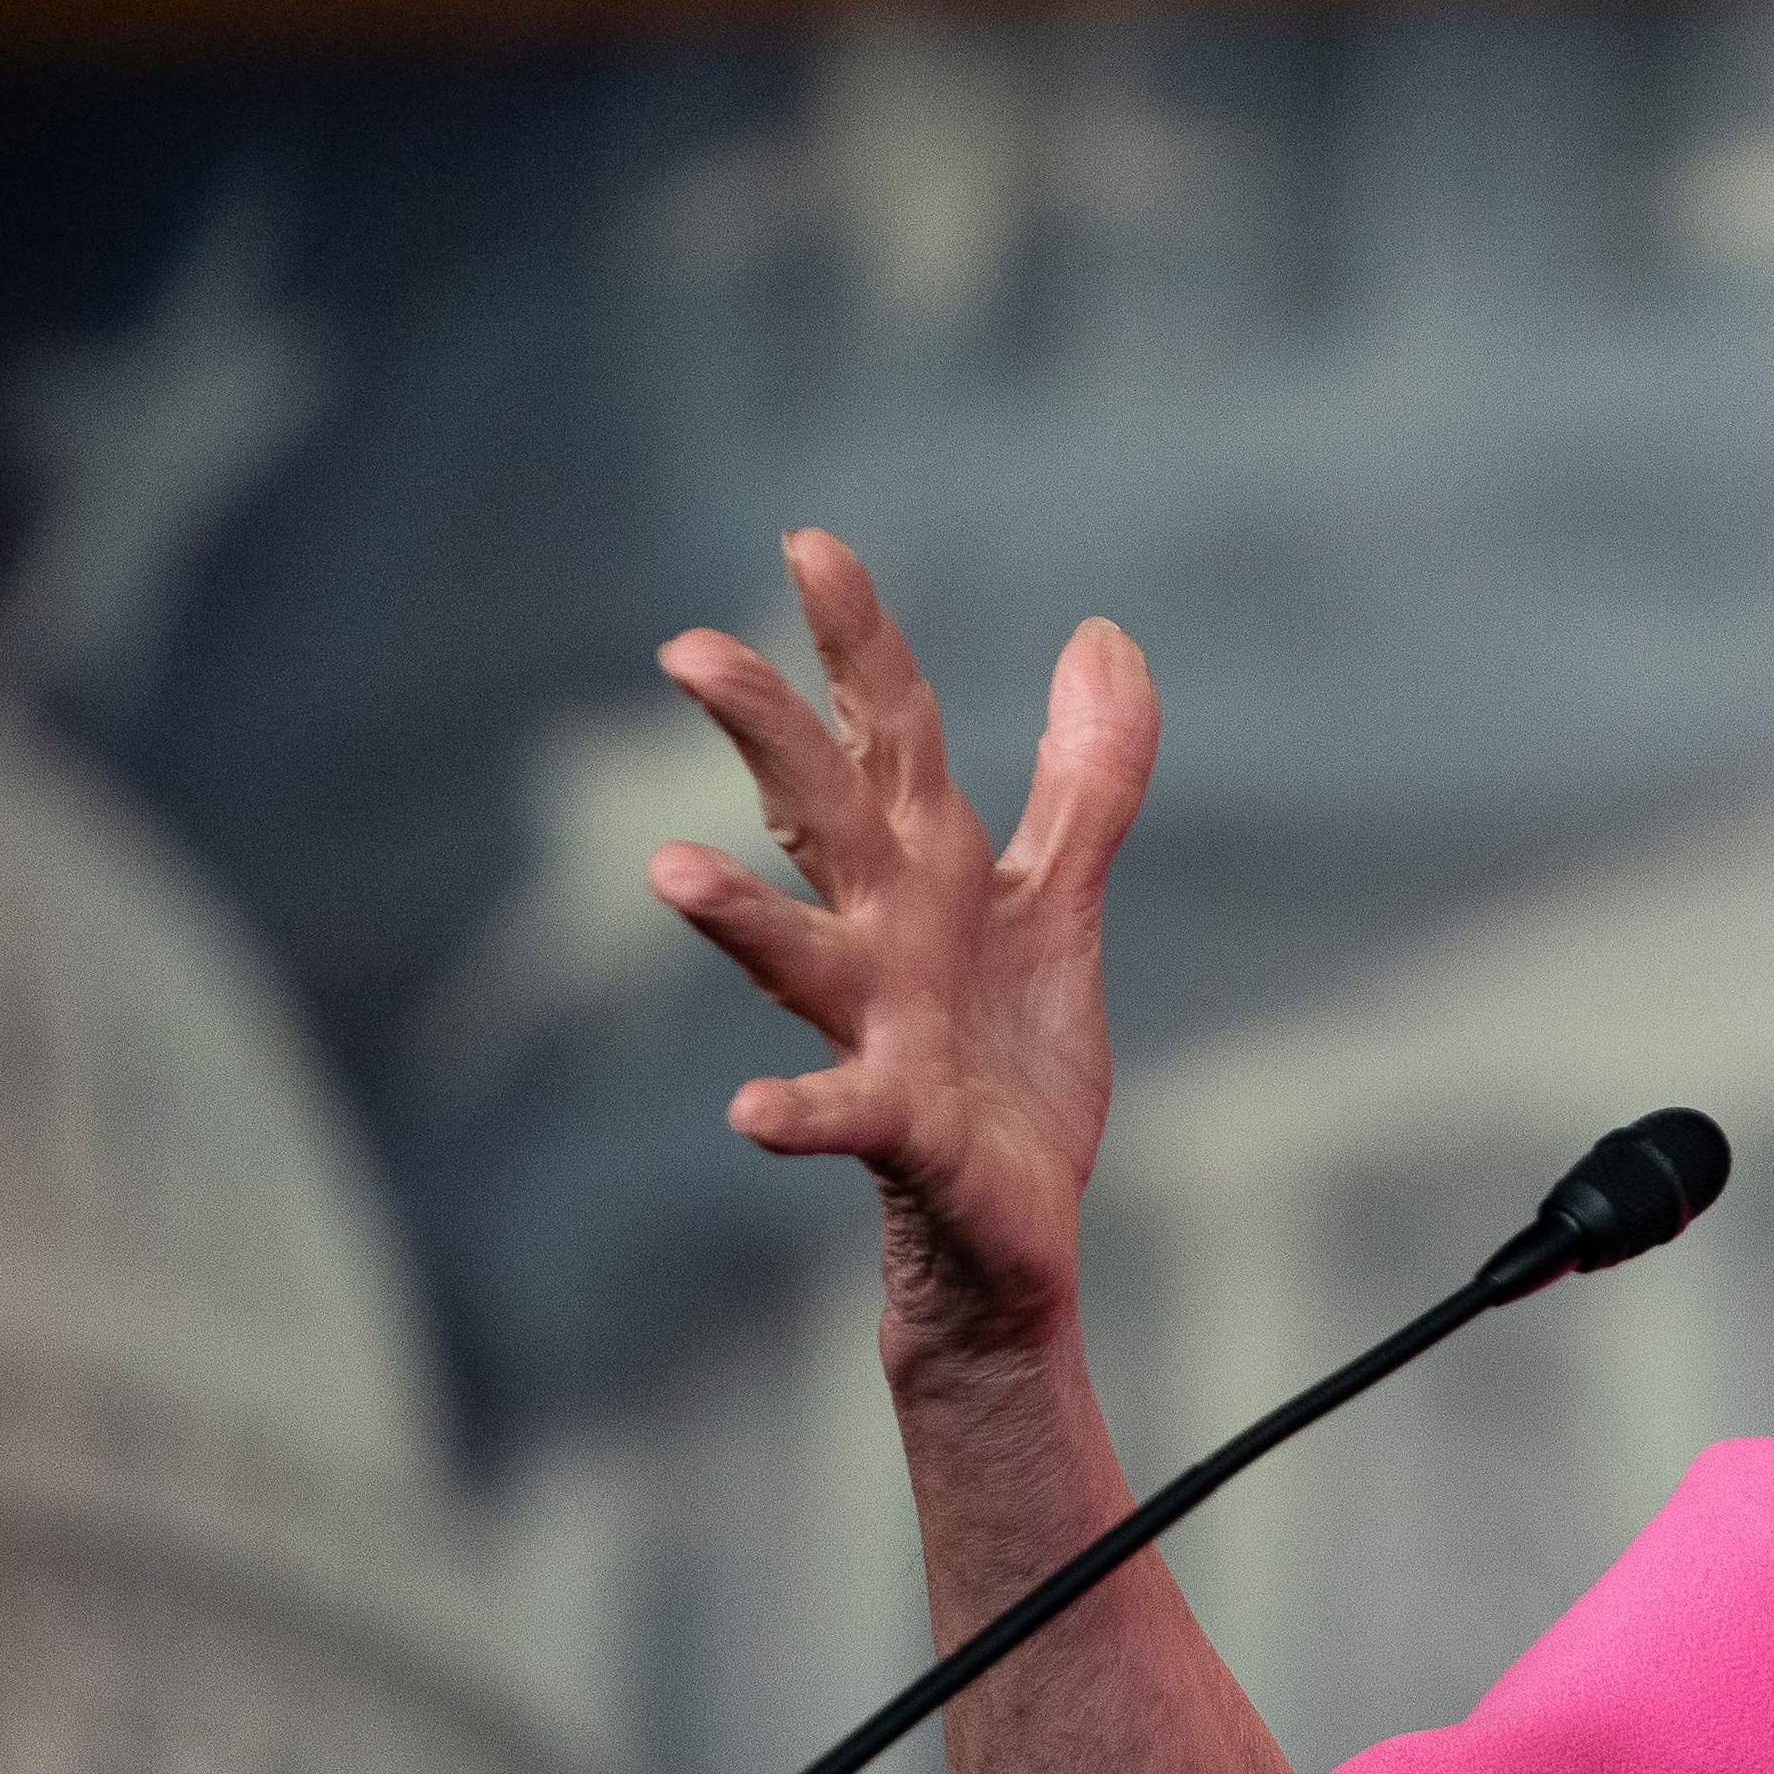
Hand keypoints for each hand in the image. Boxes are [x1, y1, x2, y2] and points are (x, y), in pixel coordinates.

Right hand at [650, 530, 1158, 1370]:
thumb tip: (1102, 635)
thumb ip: (1087, 776)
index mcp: (929, 872)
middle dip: (766, 734)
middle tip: (690, 648)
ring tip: (671, 870)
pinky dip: (795, 1114)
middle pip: (822, 815)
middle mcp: (885, 935)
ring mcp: (880, 1030)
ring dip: (736, 918)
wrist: (1013, 1229)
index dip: (858, 643)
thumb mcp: (1058, 900)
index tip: (808, 544)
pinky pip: (840, 1115)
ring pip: (798, 958)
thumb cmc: (1011, 1061)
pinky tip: (750, 1113)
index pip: (890, 735)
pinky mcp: (902, 1128)